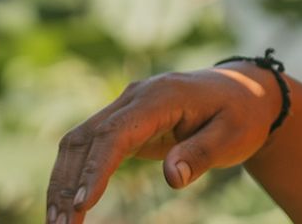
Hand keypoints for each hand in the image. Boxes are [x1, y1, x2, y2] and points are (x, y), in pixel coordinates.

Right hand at [45, 64, 280, 223]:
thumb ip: (201, 154)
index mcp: (160, 97)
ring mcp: (124, 107)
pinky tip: (68, 205)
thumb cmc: (241, 115)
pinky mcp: (122, 123)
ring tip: (58, 223)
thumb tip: (172, 178)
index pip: (116, 133)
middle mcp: (134, 97)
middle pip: (85, 138)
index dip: (96, 169)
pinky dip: (73, 175)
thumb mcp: (233, 136)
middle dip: (67, 183)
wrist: (244, 92)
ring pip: (77, 142)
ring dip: (62, 182)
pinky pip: (88, 147)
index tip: (84, 204)